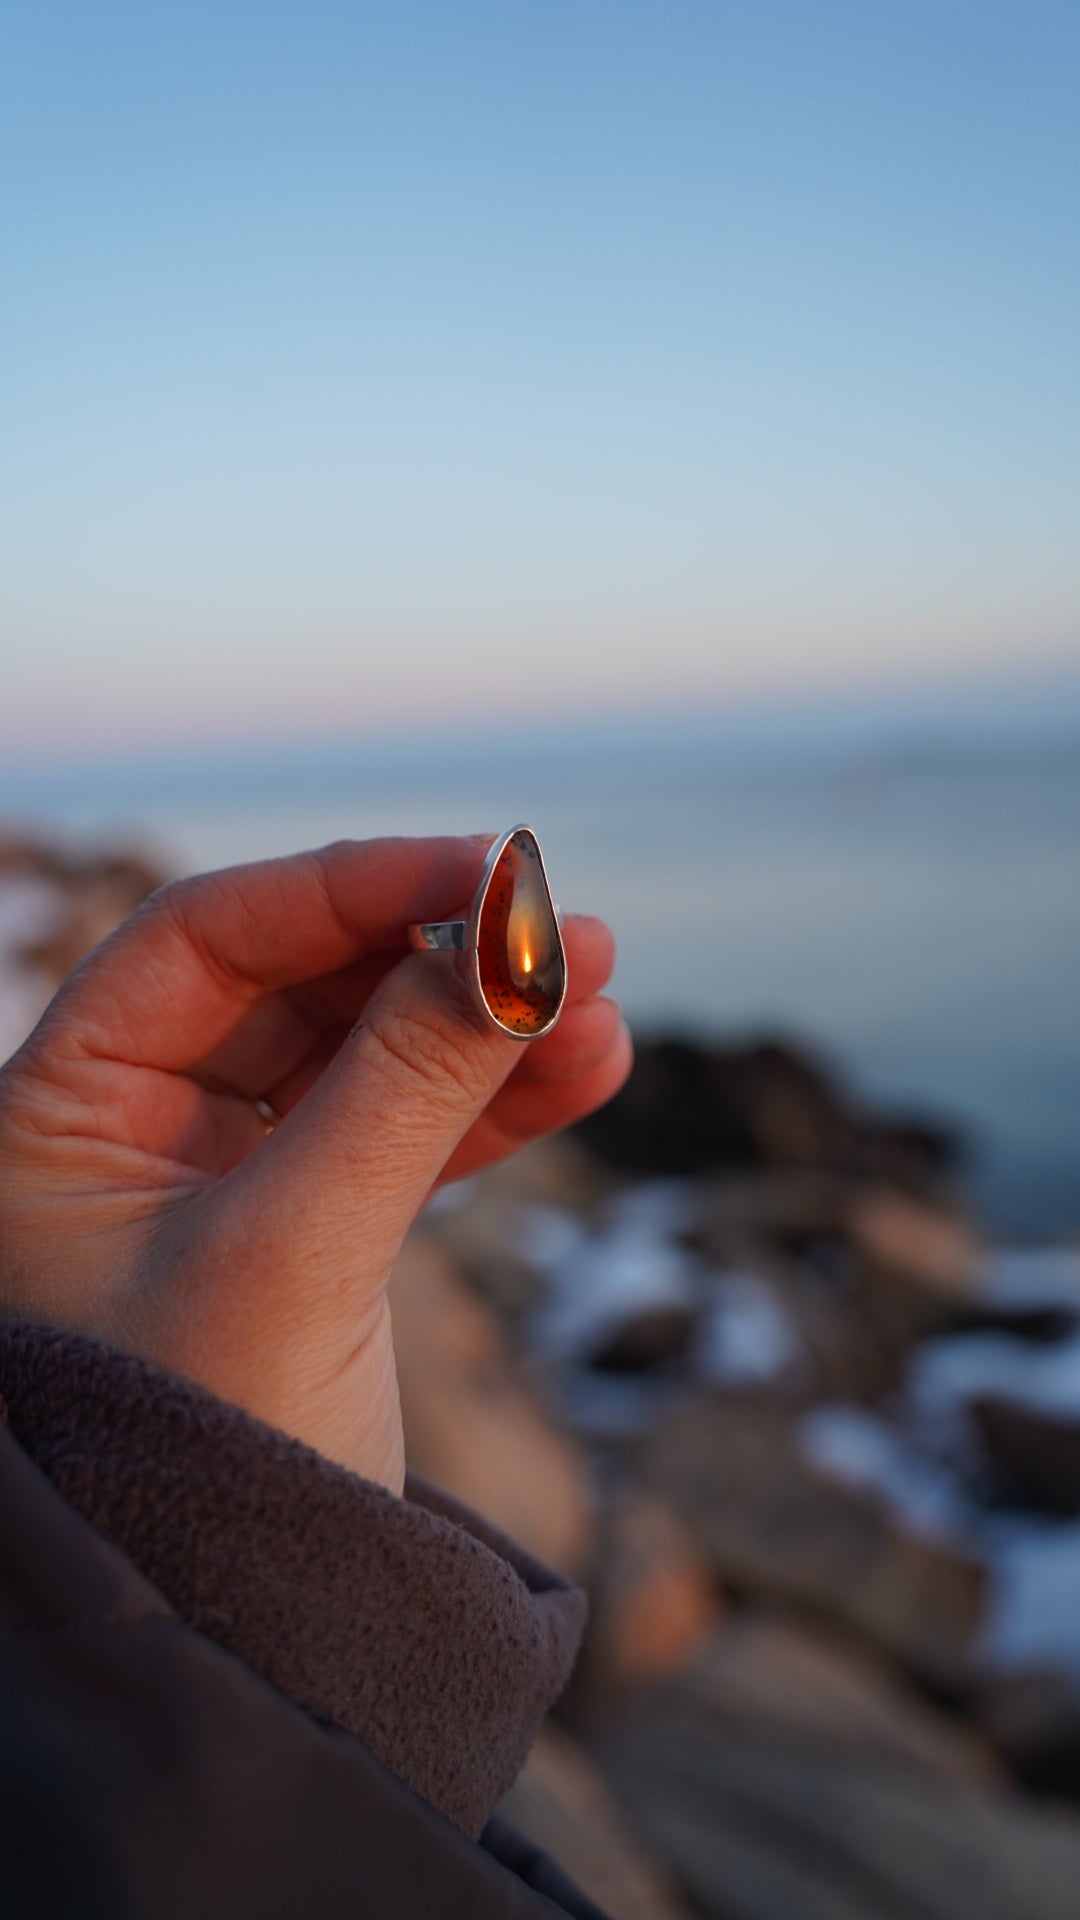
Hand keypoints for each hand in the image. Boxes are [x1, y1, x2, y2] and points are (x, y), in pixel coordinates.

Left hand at [0, 836, 630, 1491]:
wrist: (223, 1663)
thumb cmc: (194, 1469)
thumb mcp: (295, 1257)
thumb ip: (405, 1087)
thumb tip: (515, 940)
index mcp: (61, 1113)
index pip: (206, 939)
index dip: (354, 889)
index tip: (490, 875)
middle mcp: (132, 1129)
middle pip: (303, 985)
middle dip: (441, 960)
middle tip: (575, 938)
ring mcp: (225, 1181)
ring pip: (368, 1058)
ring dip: (489, 1029)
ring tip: (608, 1005)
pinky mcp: (309, 1236)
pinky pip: (405, 1138)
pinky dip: (493, 1109)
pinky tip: (587, 1071)